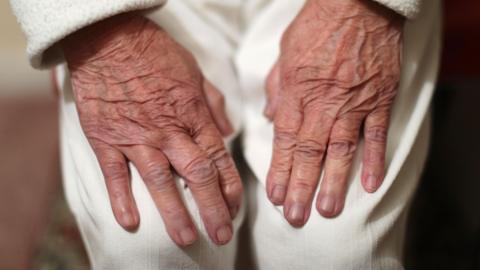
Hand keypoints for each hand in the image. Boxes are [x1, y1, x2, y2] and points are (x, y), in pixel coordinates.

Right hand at [62, 13, 242, 245]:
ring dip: (174, 214)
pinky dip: (121, 200)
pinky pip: (114, 175)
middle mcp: (168, 131)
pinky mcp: (105, 138)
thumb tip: (226, 131)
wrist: (110, 38)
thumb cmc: (156, 53)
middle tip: (221, 235)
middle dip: (212, 209)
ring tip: (186, 239)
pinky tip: (130, 223)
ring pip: (159, 182)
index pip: (218, 159)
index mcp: (193, 115)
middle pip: (196, 176)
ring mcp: (136, 137)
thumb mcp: (196, 72)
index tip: (236, 208)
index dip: (229, 188)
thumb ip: (213, 104)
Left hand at [264, 0, 403, 225]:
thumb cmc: (318, 24)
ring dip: (334, 182)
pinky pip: (378, 134)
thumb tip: (272, 117)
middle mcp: (324, 102)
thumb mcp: (285, 52)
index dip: (280, 171)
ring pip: (341, 150)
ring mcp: (355, 102)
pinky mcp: (381, 98)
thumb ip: (277, 88)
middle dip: (301, 187)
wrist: (358, 2)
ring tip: (326, 210)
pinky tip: (371, 185)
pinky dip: (375, 160)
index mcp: (298, 91)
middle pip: (310, 152)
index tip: (275, 195)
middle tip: (295, 216)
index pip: (286, 140)